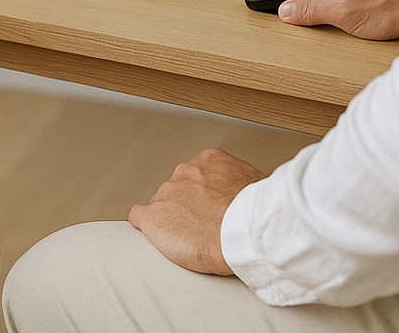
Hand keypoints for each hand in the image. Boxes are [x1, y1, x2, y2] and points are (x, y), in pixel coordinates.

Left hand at [129, 148, 263, 274]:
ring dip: (173, 217)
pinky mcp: (153, 216)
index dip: (208, 195)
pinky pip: (140, 217)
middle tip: (206, 224)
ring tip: (191, 237)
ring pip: (163, 203)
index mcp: (211, 160)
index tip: (214, 207)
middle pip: (180, 188)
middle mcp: (186, 171)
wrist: (242, 233)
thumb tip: (248, 191)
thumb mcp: (258, 185)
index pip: (201, 174)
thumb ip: (244, 182)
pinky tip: (158, 235)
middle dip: (191, 205)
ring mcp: (166, 192)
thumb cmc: (255, 214)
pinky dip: (147, 226)